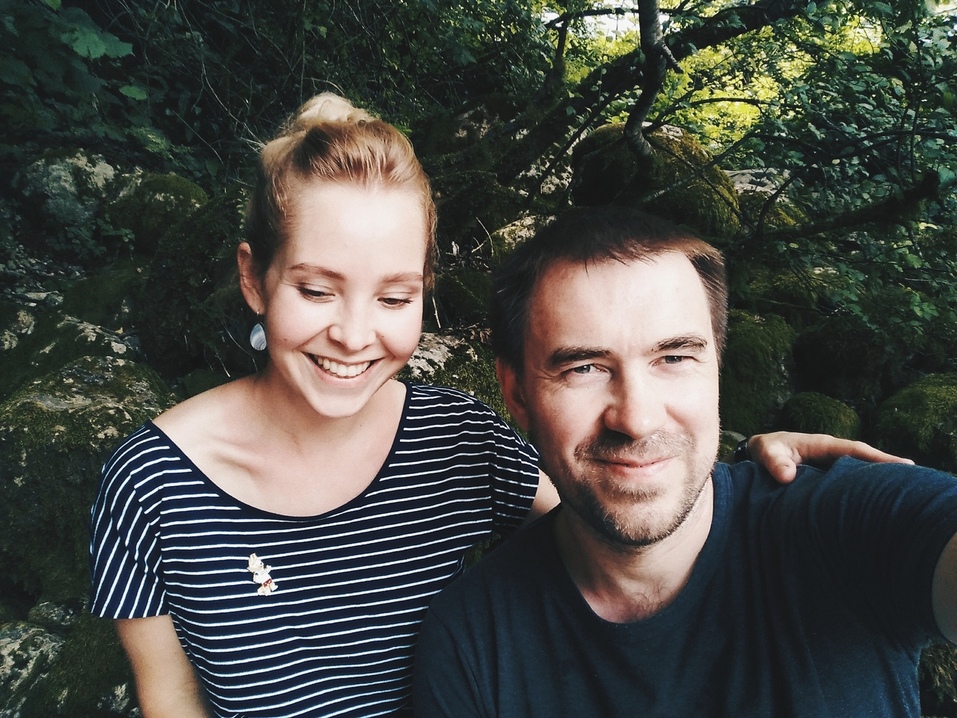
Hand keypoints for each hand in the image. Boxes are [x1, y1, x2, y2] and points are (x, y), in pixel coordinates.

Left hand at [746, 432, 913, 483]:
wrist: (756, 457)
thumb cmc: (765, 451)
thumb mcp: (765, 452)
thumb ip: (773, 461)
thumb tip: (787, 476)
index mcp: (822, 445)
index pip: (855, 450)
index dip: (877, 458)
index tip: (902, 466)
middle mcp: (832, 455)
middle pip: (866, 462)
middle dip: (889, 471)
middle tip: (915, 484)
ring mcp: (832, 468)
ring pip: (860, 475)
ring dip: (879, 483)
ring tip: (905, 497)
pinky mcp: (829, 481)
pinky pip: (850, 485)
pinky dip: (864, 492)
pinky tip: (877, 507)